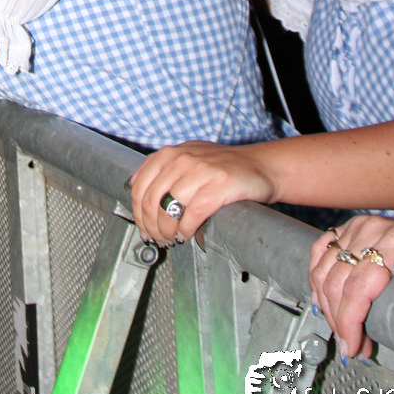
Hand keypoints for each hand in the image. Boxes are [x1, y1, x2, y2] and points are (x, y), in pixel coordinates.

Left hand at [128, 141, 277, 243]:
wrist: (260, 166)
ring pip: (169, 209)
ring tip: (171, 239)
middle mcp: (182, 159)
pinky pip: (192, 215)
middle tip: (157, 239)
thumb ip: (162, 168)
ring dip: (166, 231)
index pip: (139, 188)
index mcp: (170, 154)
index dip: (137, 215)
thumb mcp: (188, 156)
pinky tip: (187, 234)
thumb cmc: (224, 166)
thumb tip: (133, 186)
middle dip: (150, 227)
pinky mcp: (219, 186)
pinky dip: (186, 230)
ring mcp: (201, 171)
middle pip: (151, 201)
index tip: (143, 228)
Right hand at [308, 216, 393, 358]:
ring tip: (342, 330)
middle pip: (337, 282)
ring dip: (326, 305)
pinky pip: (320, 250)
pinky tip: (321, 299)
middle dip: (339, 321)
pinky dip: (316, 277)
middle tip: (352, 347)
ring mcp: (358, 227)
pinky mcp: (350, 227)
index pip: (358, 286)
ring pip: (324, 269)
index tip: (352, 346)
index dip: (349, 320)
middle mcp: (371, 230)